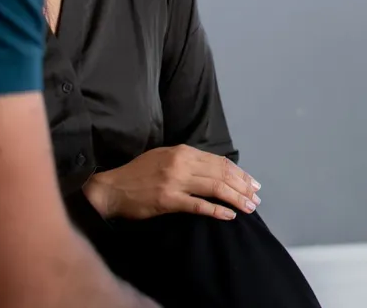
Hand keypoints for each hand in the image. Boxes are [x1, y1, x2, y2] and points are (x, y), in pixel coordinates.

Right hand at [83, 145, 261, 221]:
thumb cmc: (138, 173)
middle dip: (243, 186)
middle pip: (222, 174)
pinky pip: (198, 205)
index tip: (253, 183)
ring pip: (215, 188)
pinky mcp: (168, 200)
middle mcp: (182, 163)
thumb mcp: (165, 157)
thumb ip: (189, 160)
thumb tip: (215, 169)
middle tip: (256, 197)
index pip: (220, 162)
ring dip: (236, 198)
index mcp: (183, 151)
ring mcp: (175, 182)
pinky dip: (216, 210)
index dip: (239, 173)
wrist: (110, 188)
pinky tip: (229, 215)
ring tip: (249, 207)